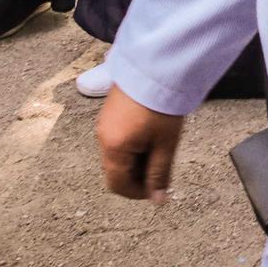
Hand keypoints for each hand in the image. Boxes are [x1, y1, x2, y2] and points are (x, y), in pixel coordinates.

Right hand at [95, 84, 184, 201]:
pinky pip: (117, 139)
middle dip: (137, 175)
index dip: (138, 193)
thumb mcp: (165, 144)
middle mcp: (102, 137)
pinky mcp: (109, 112)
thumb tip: (157, 200)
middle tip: (161, 166)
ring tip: (159, 146)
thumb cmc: (160, 105)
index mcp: (114, 148)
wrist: (155, 66)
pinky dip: (132, 145)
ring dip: (136, 159)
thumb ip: (159, 174)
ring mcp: (104, 124)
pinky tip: (150, 134)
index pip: (118, 185)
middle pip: (115, 171)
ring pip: (117, 155)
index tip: (157, 187)